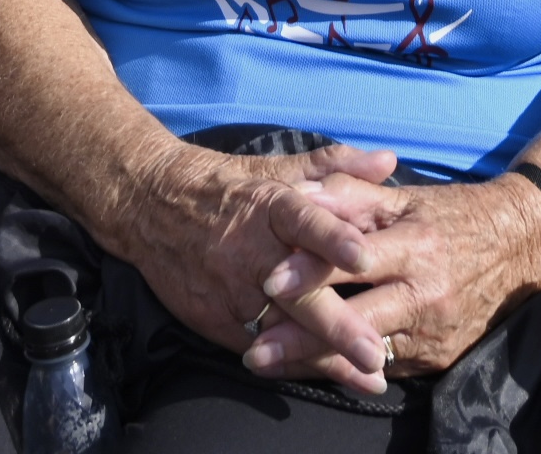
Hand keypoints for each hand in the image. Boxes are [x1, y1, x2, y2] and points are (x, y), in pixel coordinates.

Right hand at [115, 140, 402, 391]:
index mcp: (270, 206)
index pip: (304, 223)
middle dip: (338, 327)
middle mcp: (251, 252)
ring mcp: (231, 290)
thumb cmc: (228, 186)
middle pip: (299, 293)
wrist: (151, 204)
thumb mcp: (278, 168)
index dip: (334, 239)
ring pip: (281, 329)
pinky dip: (290, 363)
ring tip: (363, 378)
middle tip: (374, 355)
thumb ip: (336, 166)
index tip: (364, 258)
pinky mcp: (214, 319)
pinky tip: (324, 376)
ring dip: (321, 356)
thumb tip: (389, 161)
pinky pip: (258, 346)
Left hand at [247, 171, 540, 387]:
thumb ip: (353, 195)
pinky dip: (351, 369)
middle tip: (254, 353)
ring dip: (318, 362)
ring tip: (273, 366)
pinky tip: (316, 370)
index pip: (352, 261)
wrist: (520, 248)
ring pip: (367, 353)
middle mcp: (426, 293)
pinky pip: (387, 367)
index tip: (268, 282)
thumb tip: (304, 192)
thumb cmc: (452, 216)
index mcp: (415, 246)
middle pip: (354, 321)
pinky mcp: (439, 358)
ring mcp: (433, 331)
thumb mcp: (407, 197)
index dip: (309, 271)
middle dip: (302, 340)